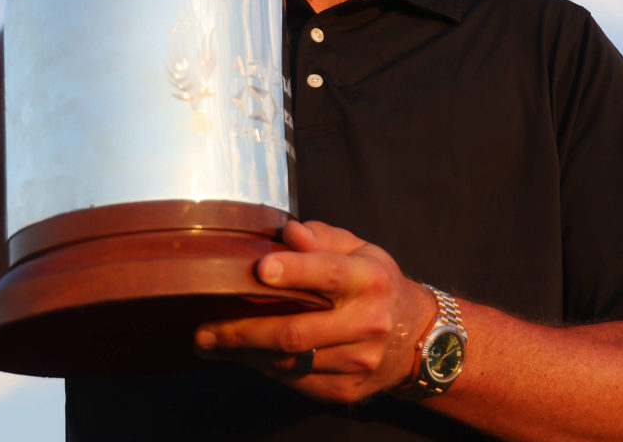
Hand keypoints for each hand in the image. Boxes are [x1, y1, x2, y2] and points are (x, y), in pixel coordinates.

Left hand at [194, 221, 438, 404]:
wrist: (417, 338)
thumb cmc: (375, 285)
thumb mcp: (360, 251)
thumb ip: (322, 239)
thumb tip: (288, 233)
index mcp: (370, 279)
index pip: (329, 274)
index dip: (294, 271)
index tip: (259, 268)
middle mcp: (368, 322)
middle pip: (297, 330)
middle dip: (243, 330)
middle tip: (205, 328)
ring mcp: (358, 361)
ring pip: (290, 361)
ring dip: (245, 354)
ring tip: (212, 342)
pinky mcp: (346, 389)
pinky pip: (295, 381)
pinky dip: (264, 368)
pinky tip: (245, 356)